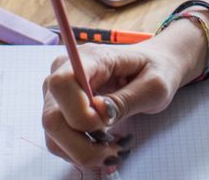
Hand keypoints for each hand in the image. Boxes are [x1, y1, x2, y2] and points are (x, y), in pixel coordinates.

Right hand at [41, 35, 195, 171]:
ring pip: (53, 134)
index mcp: (91, 57)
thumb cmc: (156, 70)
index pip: (62, 84)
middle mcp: (65, 70)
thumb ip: (126, 100)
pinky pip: (59, 140)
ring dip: (82, 151)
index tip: (107, 124)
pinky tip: (104, 146)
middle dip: (82, 144)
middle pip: (52, 117)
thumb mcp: (154, 86)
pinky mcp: (61, 108)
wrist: (154, 67)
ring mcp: (60, 91)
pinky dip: (80, 151)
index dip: (79, 113)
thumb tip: (98, 114)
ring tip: (114, 149)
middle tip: (116, 149)